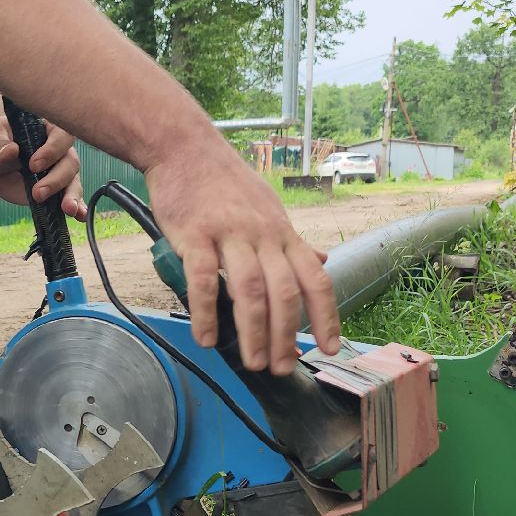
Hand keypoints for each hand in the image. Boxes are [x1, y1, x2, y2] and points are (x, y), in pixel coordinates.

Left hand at [0, 115, 87, 220]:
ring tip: (68, 209)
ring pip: (73, 181)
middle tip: (38, 193)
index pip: (60, 135)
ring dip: (72, 196)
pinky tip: (80, 216)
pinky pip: (70, 197)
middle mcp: (57, 149)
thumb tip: (10, 151)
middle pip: (69, 162)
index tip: (33, 165)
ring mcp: (58, 170)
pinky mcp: (55, 190)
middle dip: (57, 179)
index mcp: (45, 128)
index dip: (52, 150)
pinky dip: (77, 207)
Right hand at [144, 136, 339, 373]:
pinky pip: (204, 279)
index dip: (327, 316)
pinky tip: (205, 337)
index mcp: (282, 233)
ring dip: (253, 332)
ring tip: (253, 362)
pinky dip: (206, 312)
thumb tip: (322, 260)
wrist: (185, 148)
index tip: (330, 348)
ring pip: (249, 290)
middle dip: (286, 335)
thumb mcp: (268, 208)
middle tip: (281, 367)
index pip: (315, 279)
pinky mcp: (195, 234)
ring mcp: (229, 234)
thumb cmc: (225, 182)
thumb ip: (292, 240)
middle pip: (284, 292)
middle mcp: (263, 235)